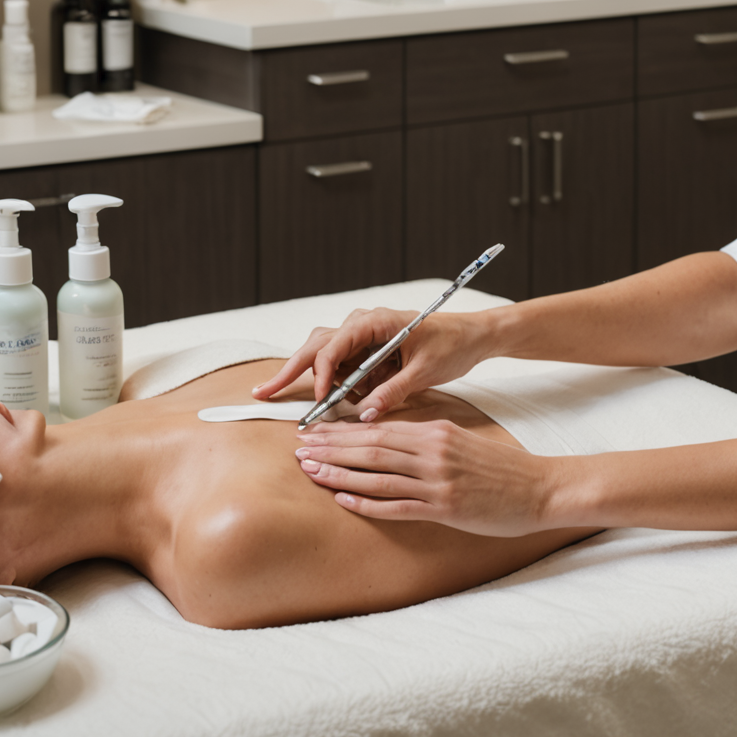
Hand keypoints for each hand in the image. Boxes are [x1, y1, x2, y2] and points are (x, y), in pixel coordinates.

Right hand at [252, 307, 497, 419]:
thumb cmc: (453, 345)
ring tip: (330, 404)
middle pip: (317, 346)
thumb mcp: (425, 372)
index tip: (320, 403)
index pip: (333, 345)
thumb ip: (393, 392)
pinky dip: (344, 385)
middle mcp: (364, 324)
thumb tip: (365, 415)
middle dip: (289, 370)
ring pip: (327, 357)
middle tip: (262, 392)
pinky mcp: (370, 350)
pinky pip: (346, 368)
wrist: (474, 336)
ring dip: (327, 383)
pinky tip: (357, 396)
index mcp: (376, 321)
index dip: (321, 375)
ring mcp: (365, 337)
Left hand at [295, 419, 555, 535]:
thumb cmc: (501, 468)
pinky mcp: (446, 508)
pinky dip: (368, 503)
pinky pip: (398, 506)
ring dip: (340, 474)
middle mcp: (434, 452)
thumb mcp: (462, 441)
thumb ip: (428, 440)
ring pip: (378, 474)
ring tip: (311, 472)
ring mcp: (439, 480)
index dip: (342, 431)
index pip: (380, 428)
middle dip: (331, 449)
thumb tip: (392, 442)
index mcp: (436, 431)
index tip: (314, 432)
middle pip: (372, 447)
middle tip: (298, 450)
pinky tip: (344, 502)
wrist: (540, 487)